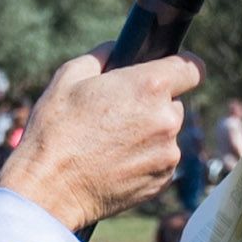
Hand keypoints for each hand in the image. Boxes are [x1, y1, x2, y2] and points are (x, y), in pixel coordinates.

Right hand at [0, 50, 200, 237]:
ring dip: (149, 133)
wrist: (49, 189)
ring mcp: (168, 154)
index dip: (183, 66)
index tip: (172, 72)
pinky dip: (145, 159)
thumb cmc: (55, 130)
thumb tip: (118, 51)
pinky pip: (161, 160)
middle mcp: (167, 120)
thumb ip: (103, 55)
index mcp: (150, 87)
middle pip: (175, 103)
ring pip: (167, 133)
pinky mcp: (163, 181)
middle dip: (153, 104)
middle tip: (118, 113)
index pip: (192, 68)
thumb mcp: (69, 76)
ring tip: (111, 142)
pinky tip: (115, 162)